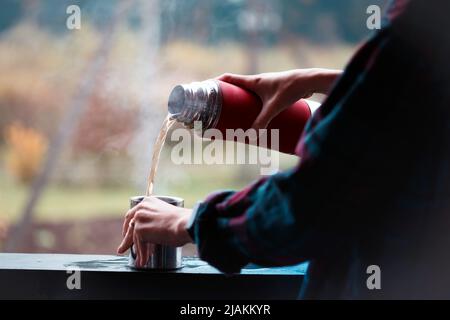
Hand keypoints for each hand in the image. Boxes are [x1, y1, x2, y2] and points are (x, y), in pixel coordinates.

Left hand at [117, 197, 192, 267]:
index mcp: (148, 202)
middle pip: (130, 226)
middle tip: (123, 248)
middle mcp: (141, 208)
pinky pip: (139, 245)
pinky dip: (142, 254)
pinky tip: (144, 260)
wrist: (185, 225)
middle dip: (127, 239)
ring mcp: (139, 218)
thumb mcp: (167, 216)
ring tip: (140, 260)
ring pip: (135, 238)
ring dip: (139, 250)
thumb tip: (152, 233)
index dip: (130, 226)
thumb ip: (157, 220)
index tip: (128, 234)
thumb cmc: (183, 222)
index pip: (134, 214)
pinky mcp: (139, 230)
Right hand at [218, 68, 340, 129]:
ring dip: (240, 102)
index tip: (206, 91)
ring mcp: (266, 86)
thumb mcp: (274, 108)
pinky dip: (252, 106)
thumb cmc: (291, 89)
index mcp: (252, 81)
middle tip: (218, 109)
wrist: (310, 81)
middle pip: (236, 88)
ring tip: (234, 115)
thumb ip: (262, 122)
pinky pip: (258, 98)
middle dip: (226, 97)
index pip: (228, 78)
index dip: (215, 83)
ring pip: (247, 94)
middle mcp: (257, 82)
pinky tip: (255, 115)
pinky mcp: (275, 92)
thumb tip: (251, 138)